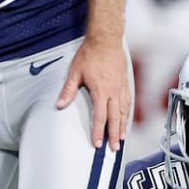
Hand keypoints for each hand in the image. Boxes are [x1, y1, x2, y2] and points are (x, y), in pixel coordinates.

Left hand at [56, 36, 129, 151]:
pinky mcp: (125, 82)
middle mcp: (113, 92)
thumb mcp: (75, 72)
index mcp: (101, 91)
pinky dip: (127, 113)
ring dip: (122, 126)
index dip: (98, 132)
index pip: (100, 117)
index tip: (97, 143)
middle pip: (115, 118)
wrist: (106, 39)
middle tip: (114, 148)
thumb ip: (68, 91)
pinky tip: (126, 118)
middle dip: (113, 135)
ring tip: (121, 138)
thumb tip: (59, 105)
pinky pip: (128, 102)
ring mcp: (121, 87)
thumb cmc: (90, 54)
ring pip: (124, 111)